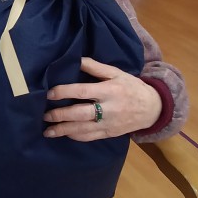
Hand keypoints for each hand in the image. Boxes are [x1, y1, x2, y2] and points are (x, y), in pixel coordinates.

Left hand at [43, 57, 160, 141]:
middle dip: (60, 115)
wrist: (153, 108)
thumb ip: (96, 67)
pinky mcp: (110, 134)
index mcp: (109, 91)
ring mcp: (109, 124)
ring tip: (47, 131)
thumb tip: (76, 59)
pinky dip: (76, 137)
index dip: (64, 92)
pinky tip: (64, 135)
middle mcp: (108, 109)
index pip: (82, 92)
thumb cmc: (131, 86)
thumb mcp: (116, 72)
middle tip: (45, 115)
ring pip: (83, 130)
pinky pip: (90, 137)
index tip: (50, 94)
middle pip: (80, 114)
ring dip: (64, 131)